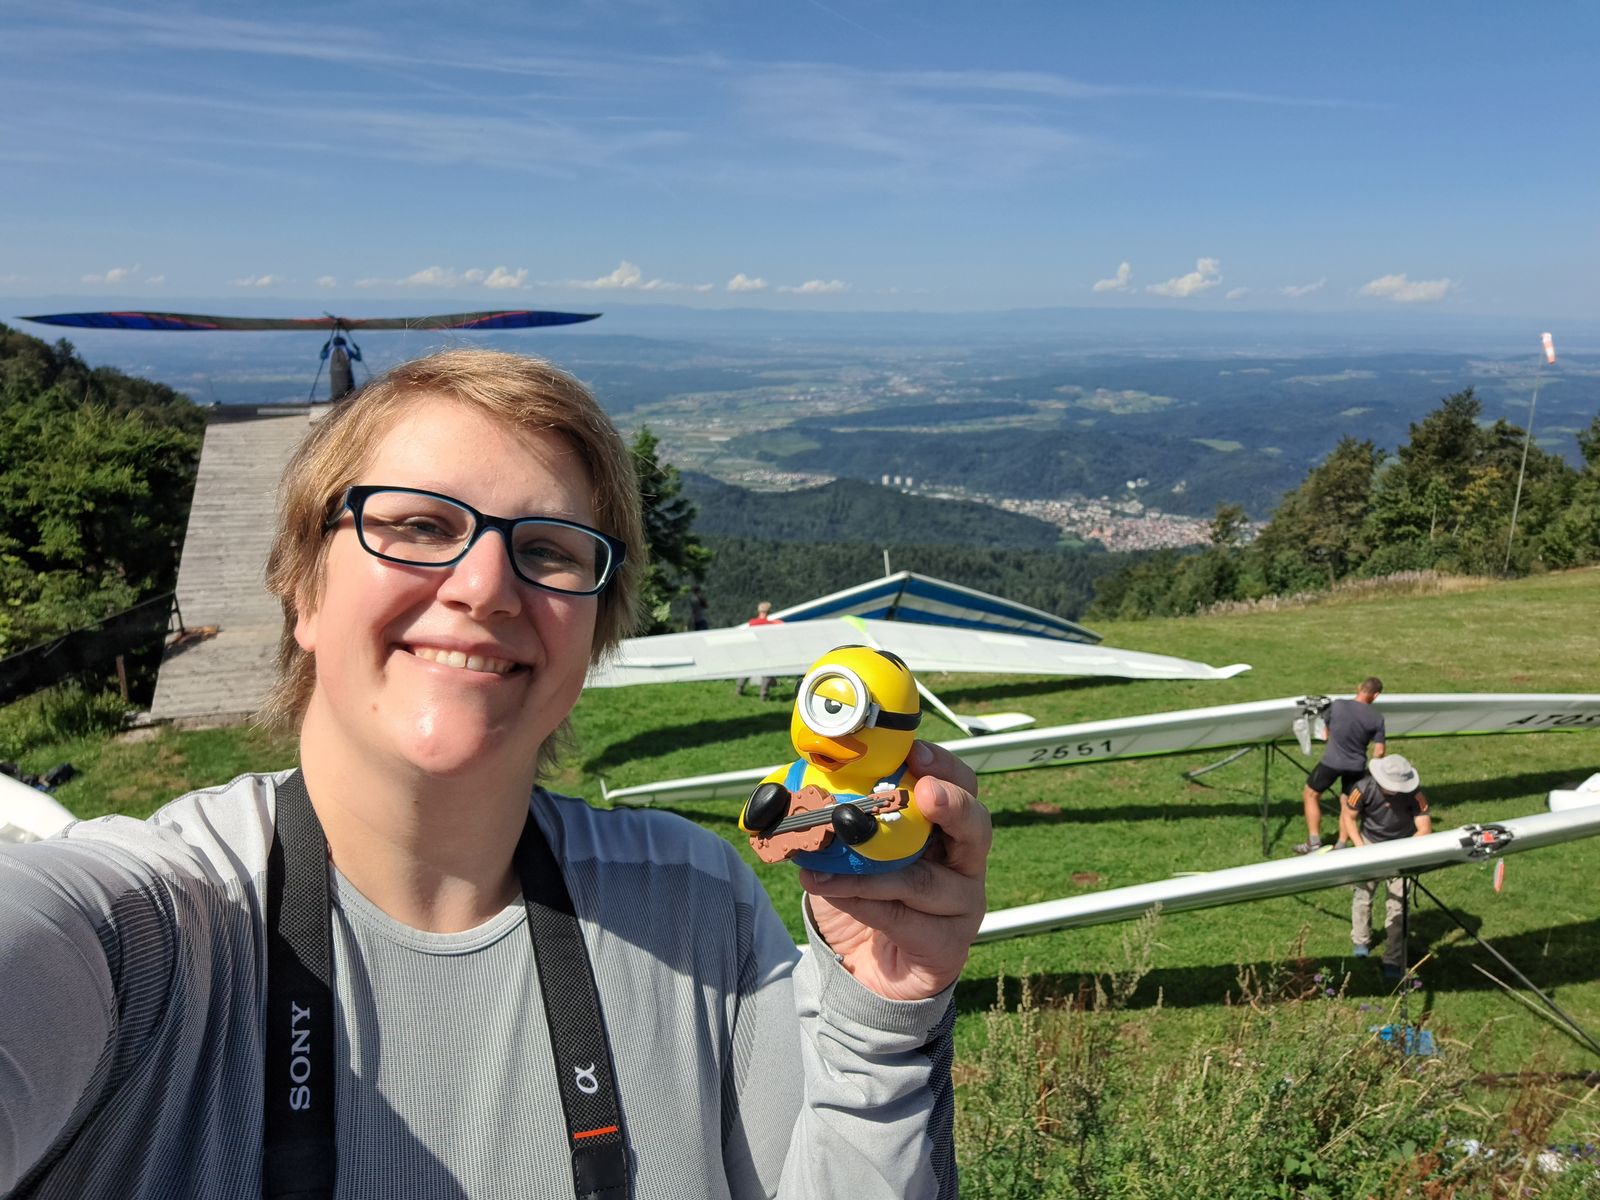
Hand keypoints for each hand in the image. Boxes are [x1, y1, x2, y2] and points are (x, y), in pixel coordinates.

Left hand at [799, 740, 990, 1000]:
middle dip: (951, 805)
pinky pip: (905, 920)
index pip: (961, 786)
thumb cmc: (864, 897)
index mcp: (945, 828)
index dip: (943, 766)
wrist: (866, 968)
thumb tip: (778, 793)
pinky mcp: (948, 945)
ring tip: (824, 865)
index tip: (915, 752)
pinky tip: (829, 891)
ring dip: (870, 871)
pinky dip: (862, 903)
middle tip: (925, 793)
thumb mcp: (844, 852)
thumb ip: (827, 823)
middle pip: (976, 827)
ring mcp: (963, 906)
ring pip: (924, 881)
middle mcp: (964, 863)